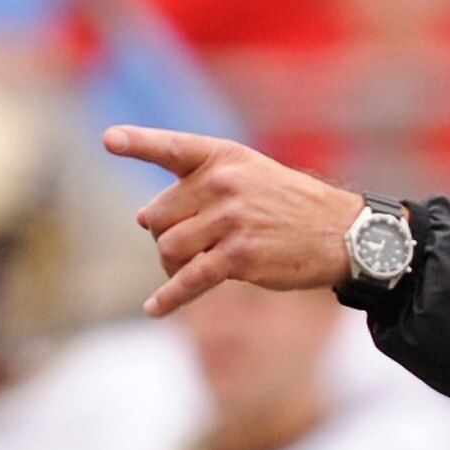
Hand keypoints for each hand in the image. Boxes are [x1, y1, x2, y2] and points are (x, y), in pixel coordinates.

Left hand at [104, 128, 362, 317]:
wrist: (340, 233)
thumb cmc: (289, 207)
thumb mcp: (249, 176)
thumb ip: (198, 187)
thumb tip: (141, 218)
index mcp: (222, 157)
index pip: (171, 147)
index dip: (137, 143)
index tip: (109, 140)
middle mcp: (222, 184)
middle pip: (159, 214)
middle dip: (164, 236)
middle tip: (184, 247)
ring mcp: (230, 220)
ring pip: (168, 248)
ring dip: (170, 265)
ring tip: (189, 268)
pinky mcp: (239, 257)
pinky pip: (190, 280)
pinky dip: (169, 297)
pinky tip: (153, 309)